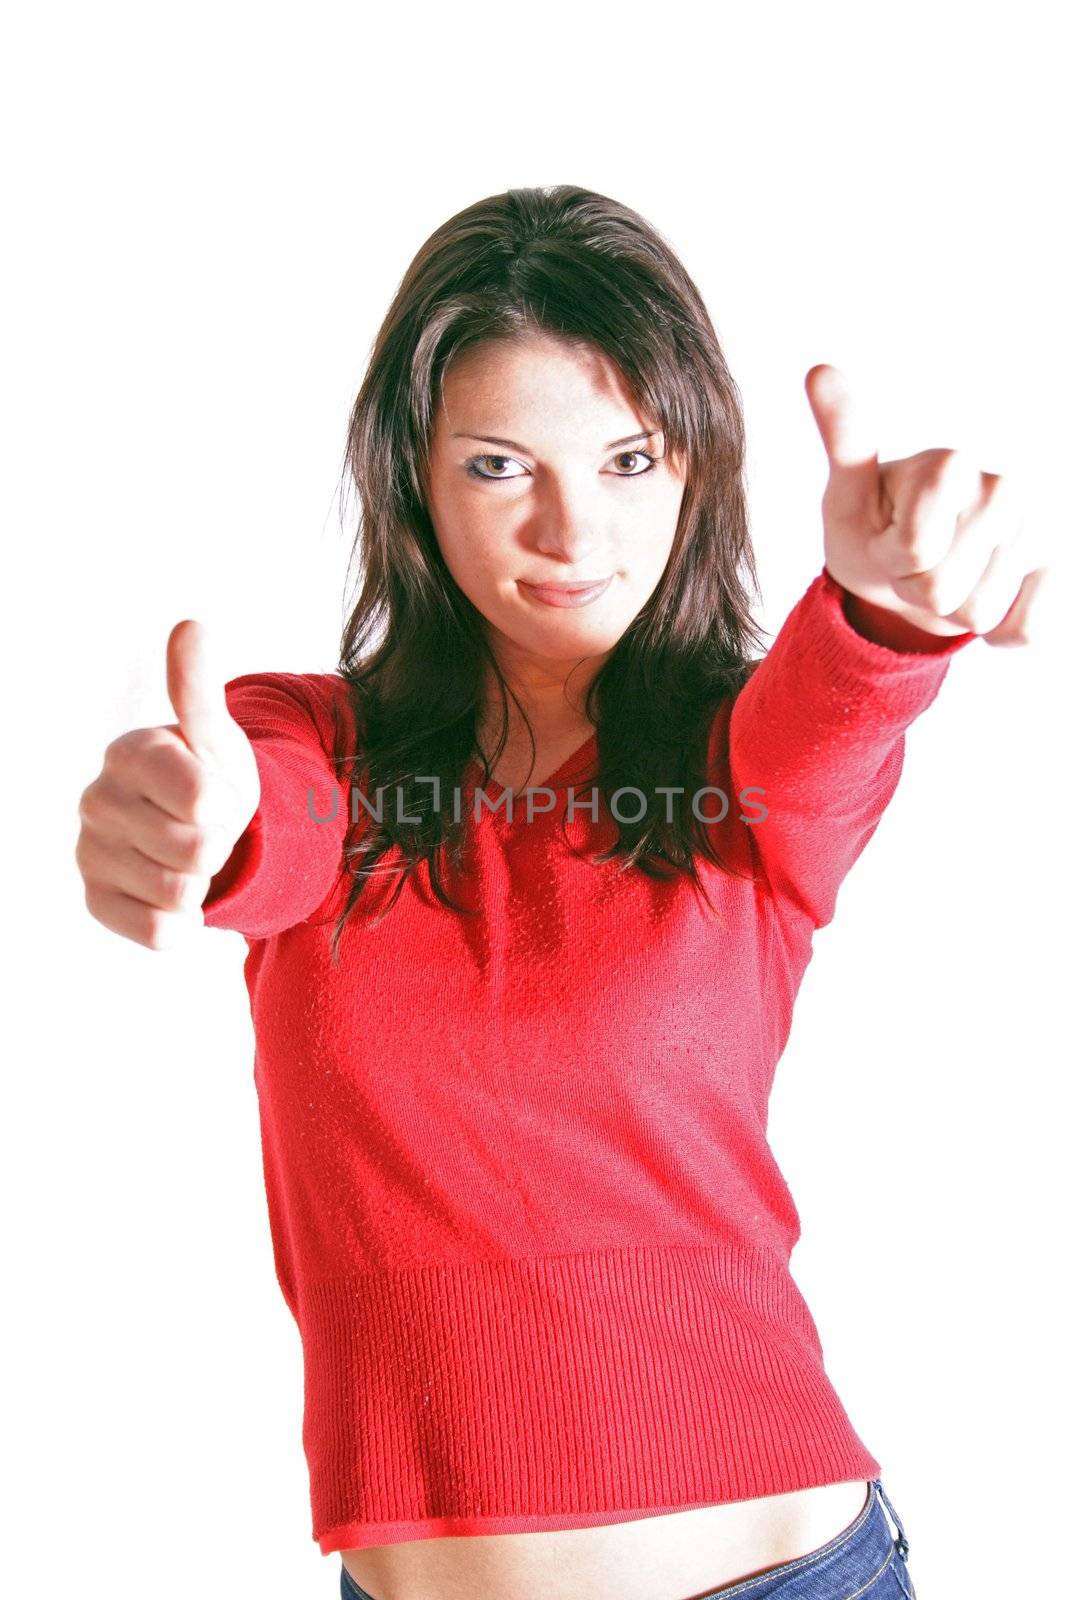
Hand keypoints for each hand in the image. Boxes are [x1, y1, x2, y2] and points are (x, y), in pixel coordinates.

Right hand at [76, 621, 260, 949]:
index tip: (214, 794)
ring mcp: (91, 853)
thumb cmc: (207, 773)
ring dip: (203, 882)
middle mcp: (97, 801)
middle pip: (197, 850)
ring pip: (181, 893)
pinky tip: (173, 892)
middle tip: (204, 828)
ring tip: (189, 855)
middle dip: (218, 844)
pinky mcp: (96, 901)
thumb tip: (191, 626)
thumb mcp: (214, 734)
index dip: (226, 804)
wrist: (196, 827)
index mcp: (129, 753)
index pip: (200, 799)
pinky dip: (182, 920)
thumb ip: (198, 689)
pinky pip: (160, 932)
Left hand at [804, 363, 1054, 646]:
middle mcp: (1007, 488)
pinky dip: (995, 632)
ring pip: (978, 614)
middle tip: (913, 560)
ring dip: (950, 609)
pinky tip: (983, 593)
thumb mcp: (848, 494)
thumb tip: (819, 370)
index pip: (918, 550)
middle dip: (917, 587)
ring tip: (945, 573)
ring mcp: (1039, 530)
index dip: (894, 559)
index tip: (890, 535)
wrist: (910, 569)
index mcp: (952, 463)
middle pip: (942, 589)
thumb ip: (844, 439)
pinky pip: (1024, 630)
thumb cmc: (876, 525)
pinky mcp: (1057, 572)